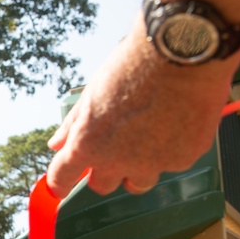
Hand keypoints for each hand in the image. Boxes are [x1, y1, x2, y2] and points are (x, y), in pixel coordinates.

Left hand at [47, 24, 231, 198]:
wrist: (181, 53)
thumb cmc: (134, 67)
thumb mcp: (92, 93)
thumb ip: (73, 124)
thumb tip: (56, 143)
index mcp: (87, 144)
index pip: (62, 178)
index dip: (59, 183)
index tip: (60, 185)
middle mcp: (116, 161)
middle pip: (101, 185)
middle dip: (103, 172)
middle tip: (113, 148)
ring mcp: (151, 163)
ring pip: (138, 182)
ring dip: (137, 168)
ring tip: (146, 136)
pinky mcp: (183, 159)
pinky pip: (171, 164)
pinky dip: (170, 150)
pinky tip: (174, 123)